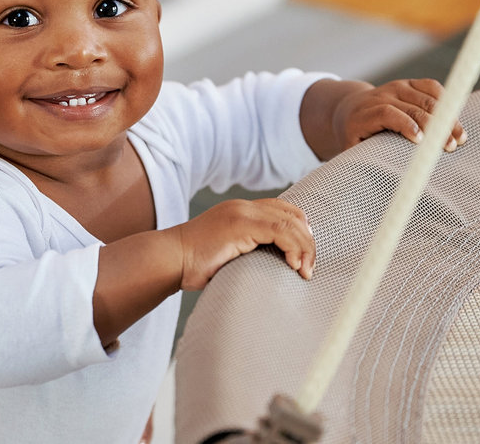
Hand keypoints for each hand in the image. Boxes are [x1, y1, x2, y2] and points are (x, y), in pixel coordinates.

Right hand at [174, 197, 314, 289]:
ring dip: (305, 248)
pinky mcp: (240, 224)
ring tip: (305, 271)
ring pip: (291, 222)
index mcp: (241, 211)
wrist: (171, 260)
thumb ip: (250, 251)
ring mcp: (242, 213)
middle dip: (308, 241)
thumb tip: (276, 268)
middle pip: (293, 214)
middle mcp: (244, 206)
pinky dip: (294, 248)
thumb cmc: (195, 265)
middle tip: (309, 268)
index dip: (301, 232)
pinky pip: (280, 230)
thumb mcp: (230, 254)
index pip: (284, 210)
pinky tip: (293, 266)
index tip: (305, 258)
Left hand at [330, 78, 465, 152]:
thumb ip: (364, 159)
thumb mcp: (352, 149)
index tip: (421, 141)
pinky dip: (446, 100)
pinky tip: (455, 118)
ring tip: (460, 137)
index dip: (405, 124)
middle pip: (411, 107)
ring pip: (426, 98)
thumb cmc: (355, 136)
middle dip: (434, 126)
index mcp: (363, 114)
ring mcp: (395, 87)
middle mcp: (380, 97)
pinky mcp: (408, 83)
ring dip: (446, 118)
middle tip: (450, 146)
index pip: (386, 113)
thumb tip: (380, 178)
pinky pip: (431, 86)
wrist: (350, 108)